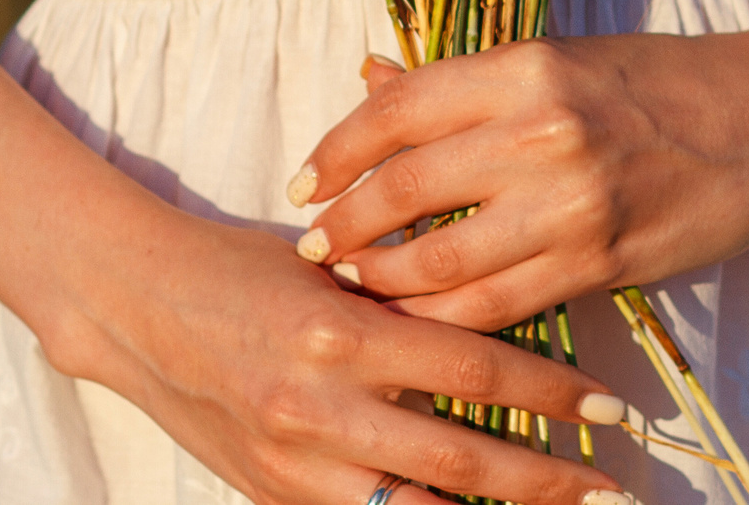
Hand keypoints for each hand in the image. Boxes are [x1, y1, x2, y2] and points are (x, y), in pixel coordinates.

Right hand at [46, 203, 636, 504]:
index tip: (609, 407)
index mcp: (344, 330)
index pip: (475, 369)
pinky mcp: (272, 498)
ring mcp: (294, 463)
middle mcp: (322, 405)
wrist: (135, 305)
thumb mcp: (330, 266)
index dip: (552, 394)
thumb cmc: (242, 267)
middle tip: (613, 488)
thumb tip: (500, 314)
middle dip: (548, 479)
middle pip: (463, 459)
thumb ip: (406, 298)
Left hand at [286, 32, 748, 332]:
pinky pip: (496, 304)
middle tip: (315, 246)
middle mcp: (541, 133)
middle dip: (344, 225)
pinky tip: (418, 315)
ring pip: (439, 261)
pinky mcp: (599, 262)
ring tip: (355, 283)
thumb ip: (463, 81)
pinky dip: (443, 316)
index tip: (304, 181)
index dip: (335, 151)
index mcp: (524, 68)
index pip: (396, 111)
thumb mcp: (558, 57)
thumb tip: (371, 77)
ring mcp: (571, 204)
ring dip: (382, 280)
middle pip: (403, 190)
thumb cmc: (661, 80)